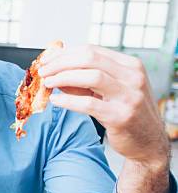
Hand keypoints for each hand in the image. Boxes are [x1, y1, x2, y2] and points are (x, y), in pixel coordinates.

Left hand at [39, 45, 169, 170]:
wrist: (147, 142)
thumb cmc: (125, 113)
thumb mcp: (108, 92)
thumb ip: (83, 81)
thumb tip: (54, 72)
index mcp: (129, 65)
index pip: (91, 50)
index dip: (65, 54)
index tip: (46, 59)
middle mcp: (132, 77)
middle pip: (89, 58)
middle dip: (61, 63)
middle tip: (43, 71)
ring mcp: (129, 96)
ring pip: (91, 76)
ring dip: (64, 77)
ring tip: (48, 83)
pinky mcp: (121, 116)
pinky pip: (89, 103)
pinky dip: (68, 101)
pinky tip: (55, 101)